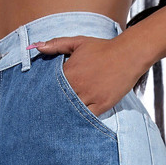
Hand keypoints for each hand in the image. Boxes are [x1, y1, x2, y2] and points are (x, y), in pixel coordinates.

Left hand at [30, 34, 145, 116]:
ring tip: (57, 122)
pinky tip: (75, 122)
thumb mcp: (78, 42)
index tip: (40, 99)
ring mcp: (90, 97)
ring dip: (66, 114)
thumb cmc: (103, 48)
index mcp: (69, 72)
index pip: (50, 87)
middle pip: (59, 101)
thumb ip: (57, 45)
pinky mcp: (102, 105)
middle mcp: (78, 86)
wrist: (128, 55)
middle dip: (53, 107)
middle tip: (44, 116)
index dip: (46, 93)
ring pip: (72, 111)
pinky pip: (87, 117)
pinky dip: (81, 119)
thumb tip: (36, 47)